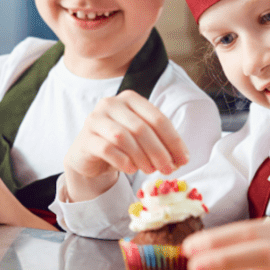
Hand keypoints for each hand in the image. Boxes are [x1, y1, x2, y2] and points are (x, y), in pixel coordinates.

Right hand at [65, 90, 189, 177]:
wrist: (90, 154)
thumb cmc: (121, 145)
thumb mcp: (143, 139)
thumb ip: (162, 144)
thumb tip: (181, 159)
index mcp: (131, 99)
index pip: (157, 118)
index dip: (173, 140)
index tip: (184, 159)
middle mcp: (111, 104)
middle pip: (141, 128)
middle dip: (159, 151)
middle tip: (168, 169)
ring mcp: (96, 119)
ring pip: (123, 137)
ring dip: (142, 157)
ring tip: (150, 170)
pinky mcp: (86, 138)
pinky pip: (107, 149)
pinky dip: (123, 161)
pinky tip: (131, 168)